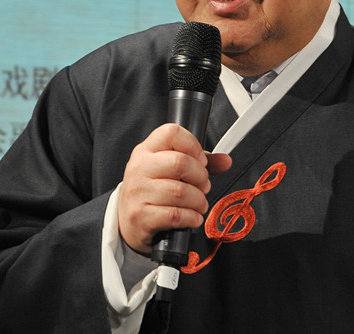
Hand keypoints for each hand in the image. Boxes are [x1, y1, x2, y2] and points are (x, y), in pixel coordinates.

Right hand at [117, 123, 231, 253]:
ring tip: (199, 203)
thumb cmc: (152, 191)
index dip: (193, 145)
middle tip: (203, 185)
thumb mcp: (169, 170)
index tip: (201, 161)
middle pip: (180, 163)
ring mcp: (138, 192)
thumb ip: (199, 163)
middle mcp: (139, 168)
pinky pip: (175, 215)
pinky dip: (191, 217)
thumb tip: (226, 161)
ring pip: (180, 192)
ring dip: (199, 200)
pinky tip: (192, 217)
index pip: (172, 133)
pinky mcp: (141, 216)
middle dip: (201, 177)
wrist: (127, 220)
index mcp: (146, 150)